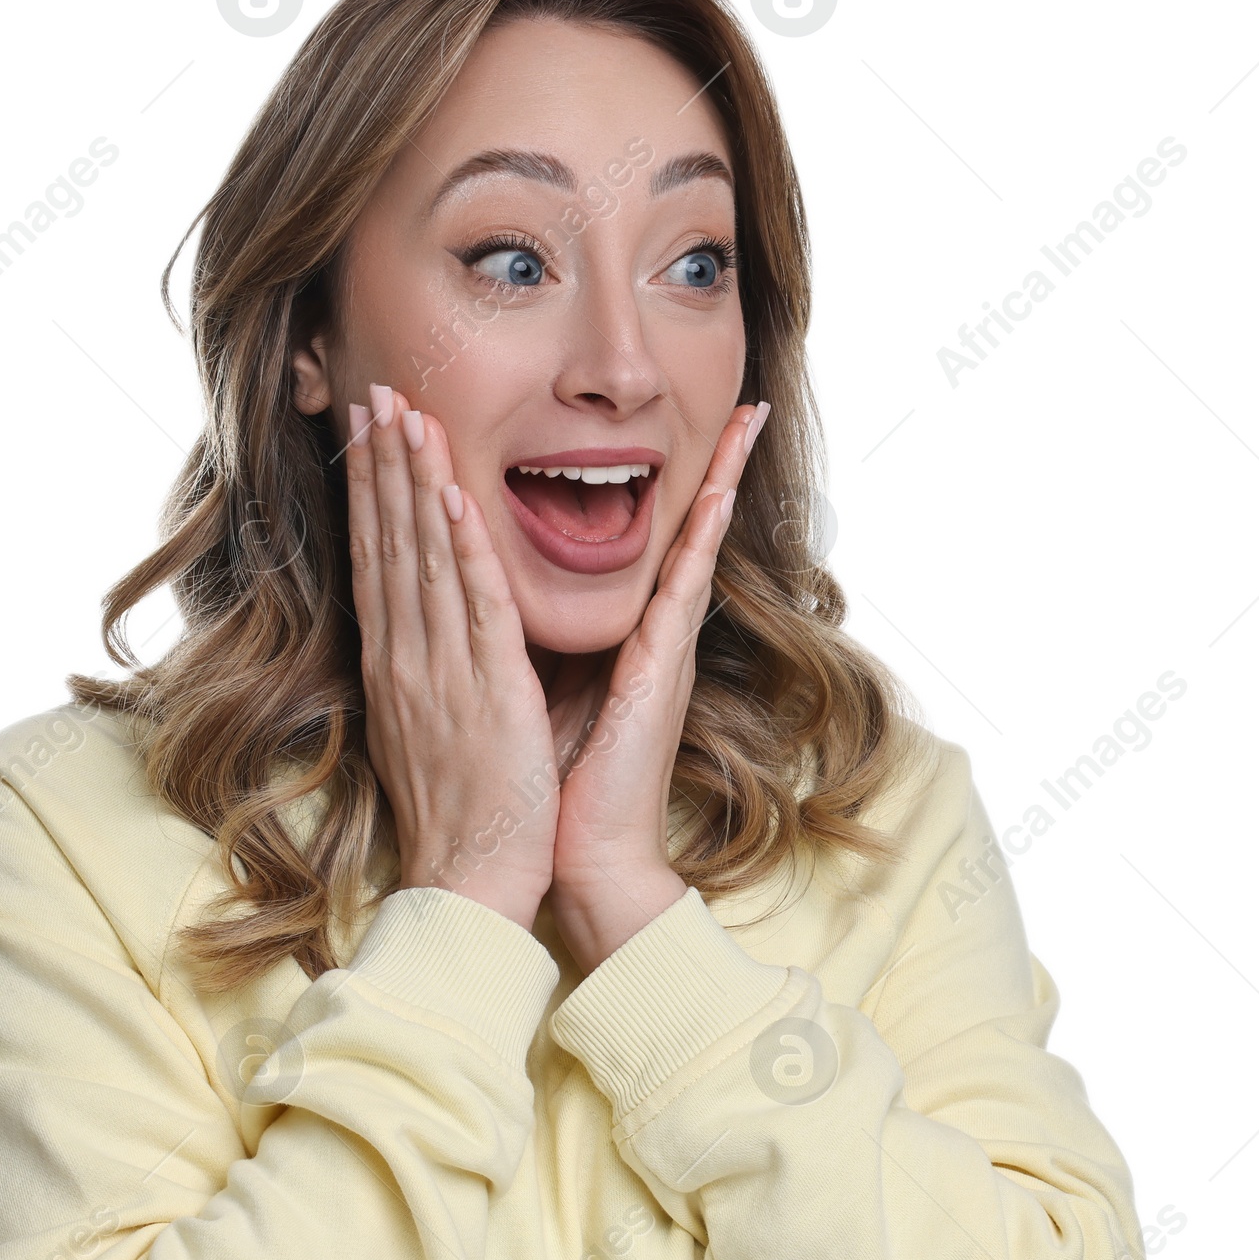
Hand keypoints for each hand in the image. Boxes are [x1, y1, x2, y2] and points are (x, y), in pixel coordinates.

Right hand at [347, 382, 558, 932]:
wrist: (472, 883)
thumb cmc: (460, 817)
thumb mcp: (427, 734)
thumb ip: (424, 677)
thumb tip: (417, 638)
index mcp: (393, 669)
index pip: (377, 562)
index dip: (370, 493)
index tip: (365, 436)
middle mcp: (405, 661)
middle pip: (388, 545)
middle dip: (381, 465)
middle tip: (373, 393)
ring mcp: (441, 673)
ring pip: (424, 560)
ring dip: (415, 482)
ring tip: (406, 414)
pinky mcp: (488, 692)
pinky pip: (474, 606)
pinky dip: (463, 548)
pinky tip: (453, 495)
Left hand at [548, 402, 768, 970]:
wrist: (577, 858)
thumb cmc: (557, 785)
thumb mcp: (546, 691)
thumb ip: (547, 644)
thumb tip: (513, 597)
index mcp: (624, 639)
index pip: (646, 544)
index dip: (670, 489)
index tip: (694, 434)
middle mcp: (652, 637)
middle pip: (684, 533)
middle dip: (716, 466)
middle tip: (745, 401)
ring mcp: (664, 653)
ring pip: (692, 548)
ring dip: (719, 480)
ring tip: (744, 421)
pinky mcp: (659, 675)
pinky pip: (679, 593)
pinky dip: (696, 541)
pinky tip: (711, 494)